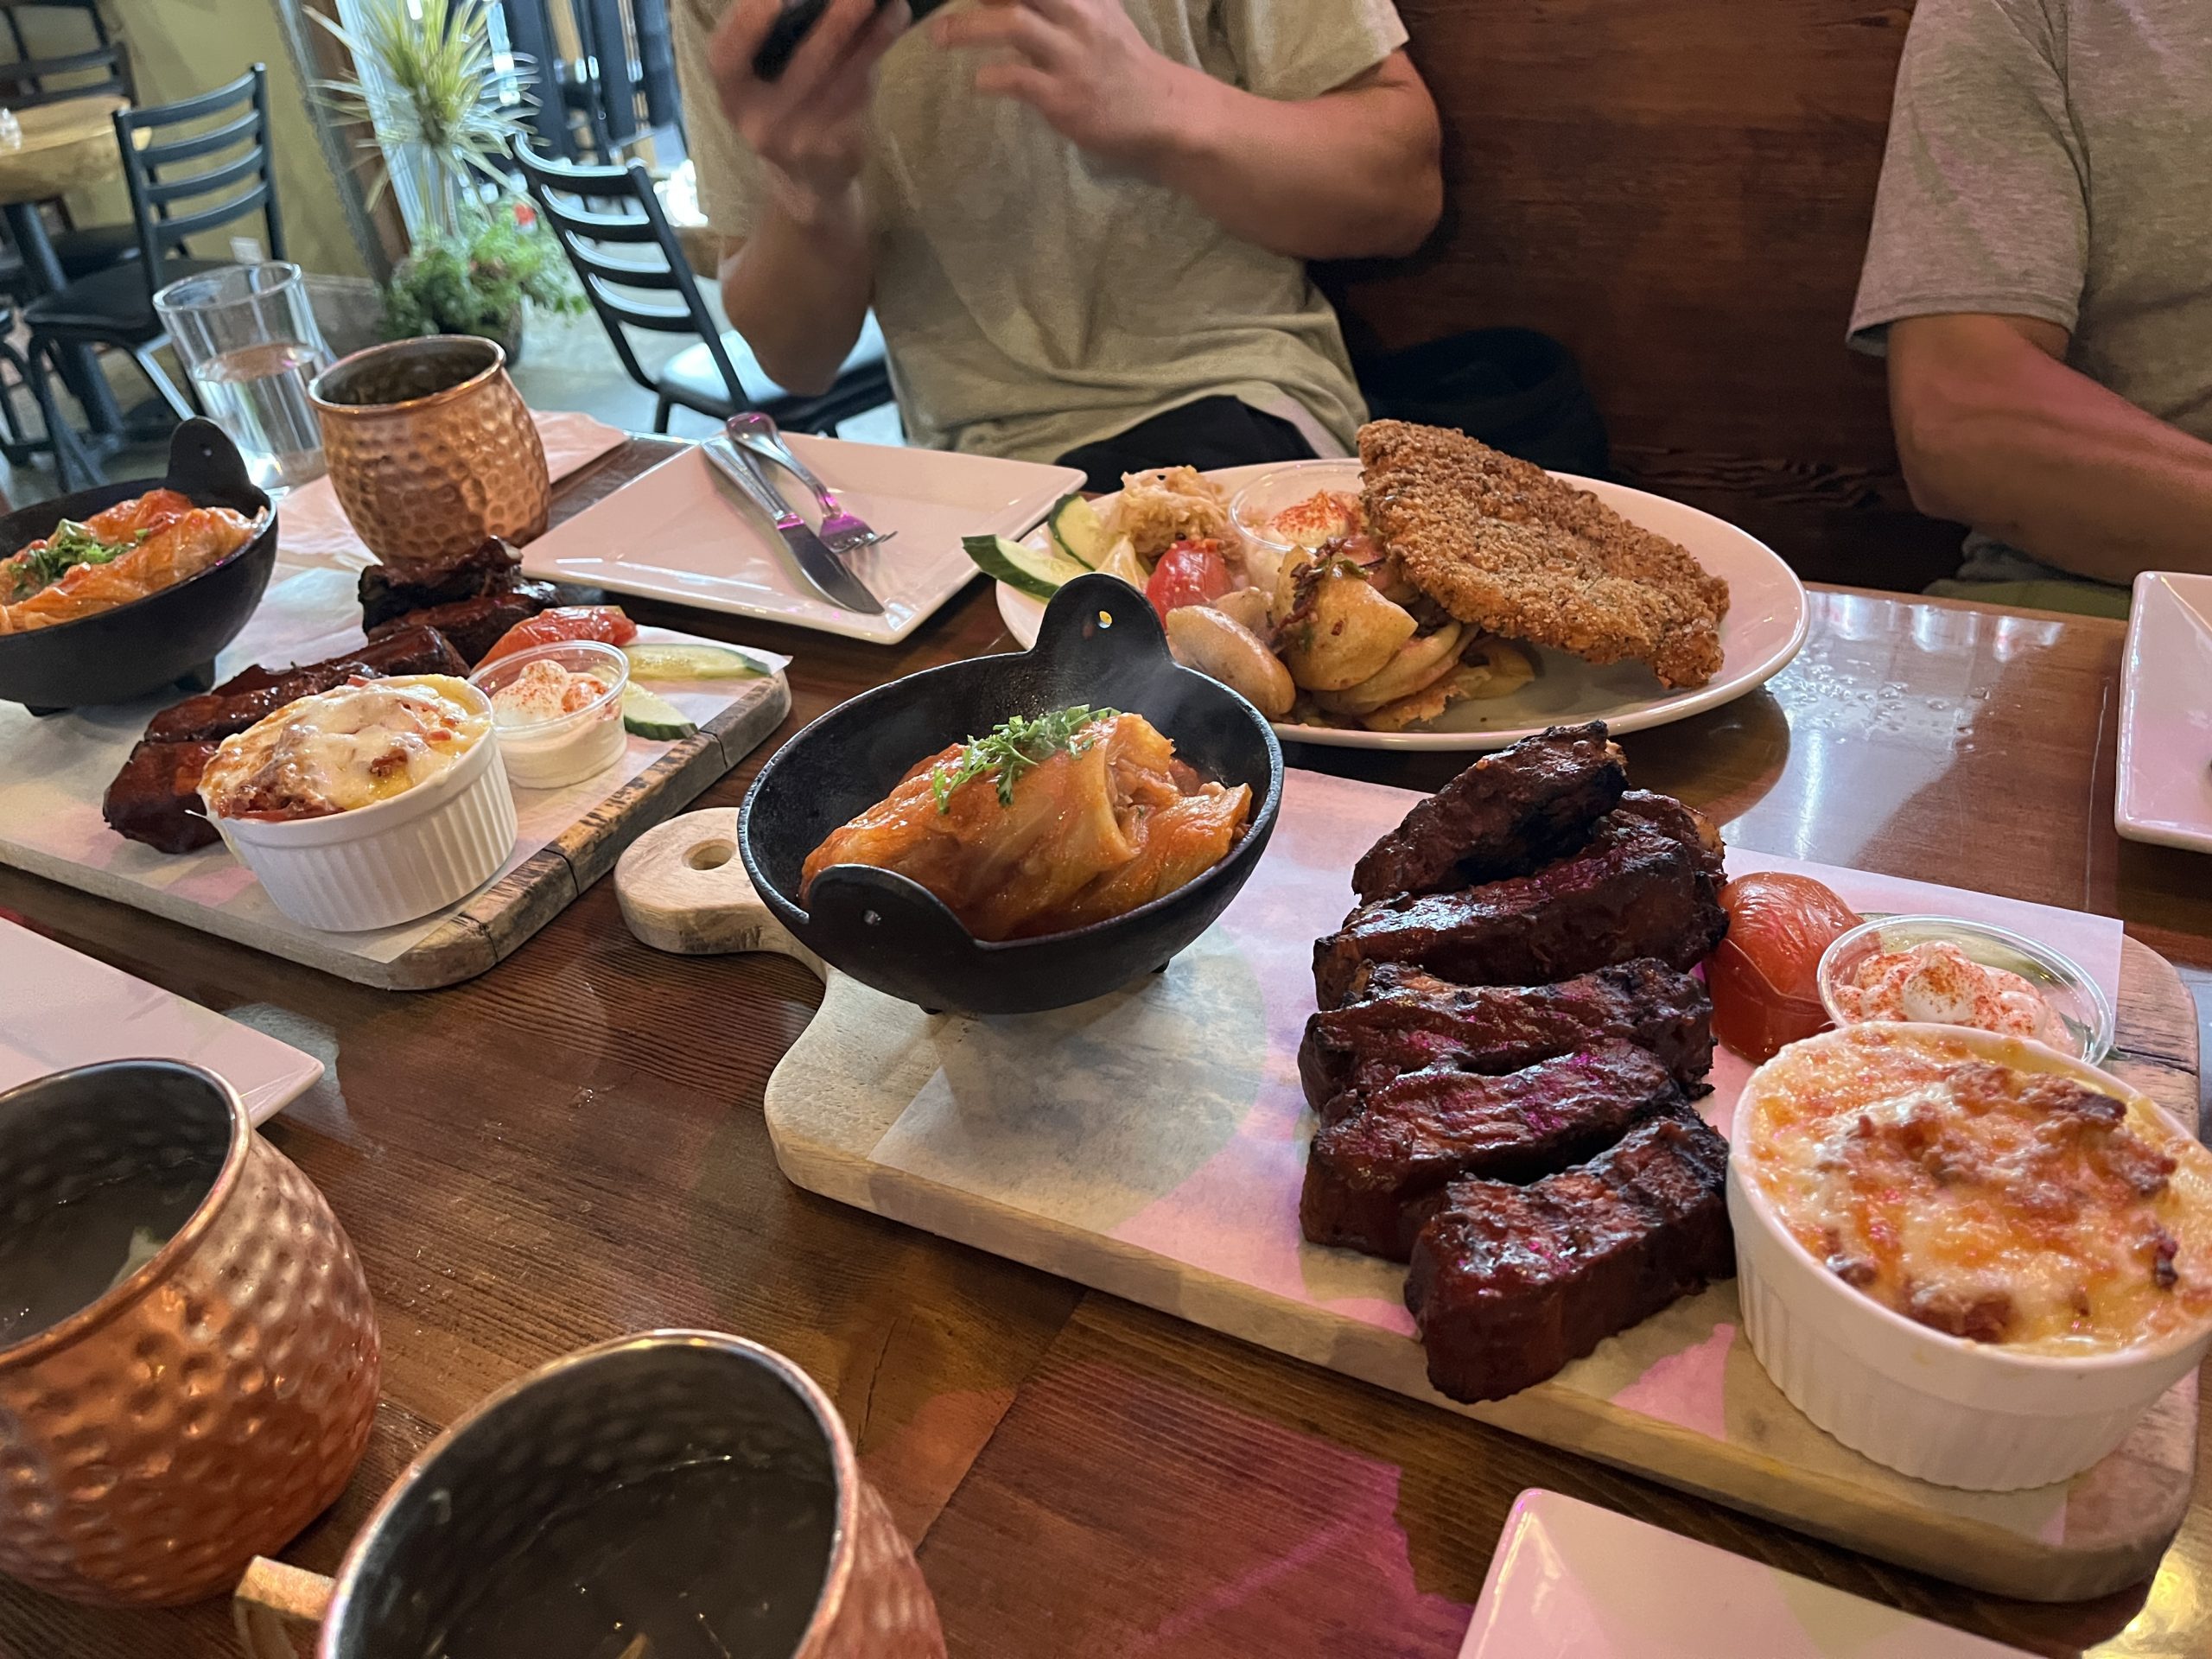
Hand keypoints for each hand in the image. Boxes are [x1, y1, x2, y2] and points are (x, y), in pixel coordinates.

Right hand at [707, 0, 907, 222]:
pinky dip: (877, 60)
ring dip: (873, 39)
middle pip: (803, 66)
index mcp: (734, 96)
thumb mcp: (765, 79)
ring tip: (895, 6)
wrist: (806, 181)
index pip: (728, 58)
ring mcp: (802, 141)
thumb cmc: (784, 109)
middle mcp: (761, 123)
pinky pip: (861, 98)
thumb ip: (781, 36)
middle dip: (836, 24)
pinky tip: (891, 29)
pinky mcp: (838, 151)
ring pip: (844, 80)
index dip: (747, 26)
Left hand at [931, 0, 1191, 169]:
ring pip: (1012, 23)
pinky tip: (979, 83)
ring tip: (940, 36)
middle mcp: (1078, 15)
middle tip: (939, 6)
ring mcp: (1071, 56)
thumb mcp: (1095, 18)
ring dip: (967, 28)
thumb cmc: (1120, 65)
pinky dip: (990, 79)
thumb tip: (996, 4)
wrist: (1162, 113)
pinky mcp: (1064, 97)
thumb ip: (1053, 8)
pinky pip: (1017, 79)